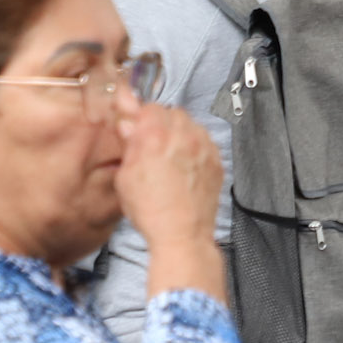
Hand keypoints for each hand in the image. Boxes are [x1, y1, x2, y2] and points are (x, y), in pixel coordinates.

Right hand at [113, 97, 224, 288]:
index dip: (142, 118)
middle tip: (153, 145)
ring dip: (181, 134)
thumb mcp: (125, 178)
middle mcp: (184, 135)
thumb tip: (127, 125)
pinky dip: (196, 147)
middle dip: (162, 124)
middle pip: (172, 113)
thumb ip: (128, 145)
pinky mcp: (217, 160)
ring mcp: (204, 147)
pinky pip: (206, 142)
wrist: (182, 234)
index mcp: (156, 135)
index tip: (138, 129)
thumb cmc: (151, 211)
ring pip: (192, 125)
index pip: (149, 107)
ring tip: (171, 157)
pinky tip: (186, 166)